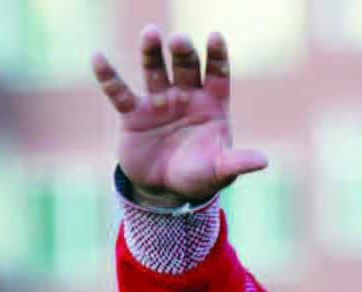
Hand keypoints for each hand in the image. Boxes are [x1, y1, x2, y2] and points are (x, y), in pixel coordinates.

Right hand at [91, 26, 267, 205]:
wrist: (165, 188)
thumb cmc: (198, 175)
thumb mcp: (219, 171)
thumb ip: (237, 163)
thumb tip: (263, 161)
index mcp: (211, 105)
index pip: (218, 75)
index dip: (217, 56)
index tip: (215, 36)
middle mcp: (185, 97)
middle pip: (185, 67)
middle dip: (183, 53)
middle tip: (179, 41)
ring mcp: (158, 101)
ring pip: (154, 71)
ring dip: (151, 52)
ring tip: (151, 33)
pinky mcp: (133, 114)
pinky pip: (119, 92)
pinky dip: (109, 77)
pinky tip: (98, 58)